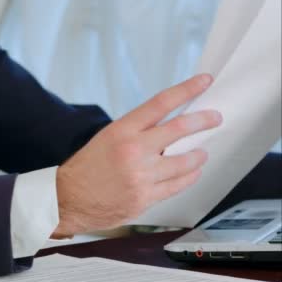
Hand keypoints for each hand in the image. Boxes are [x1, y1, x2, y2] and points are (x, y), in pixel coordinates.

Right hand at [53, 74, 221, 237]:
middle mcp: (133, 151)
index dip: (187, 89)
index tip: (203, 82)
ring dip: (198, 154)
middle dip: (204, 120)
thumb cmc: (85, 169)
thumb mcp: (106, 140)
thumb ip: (136, 133)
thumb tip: (168, 129)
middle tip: (214, 117)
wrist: (67, 199)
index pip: (161, 103)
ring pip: (185, 161)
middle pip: (180, 129)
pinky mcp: (145, 197)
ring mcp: (141, 176)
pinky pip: (178, 185)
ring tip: (201, 153)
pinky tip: (191, 172)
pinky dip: (189, 177)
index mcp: (122, 131)